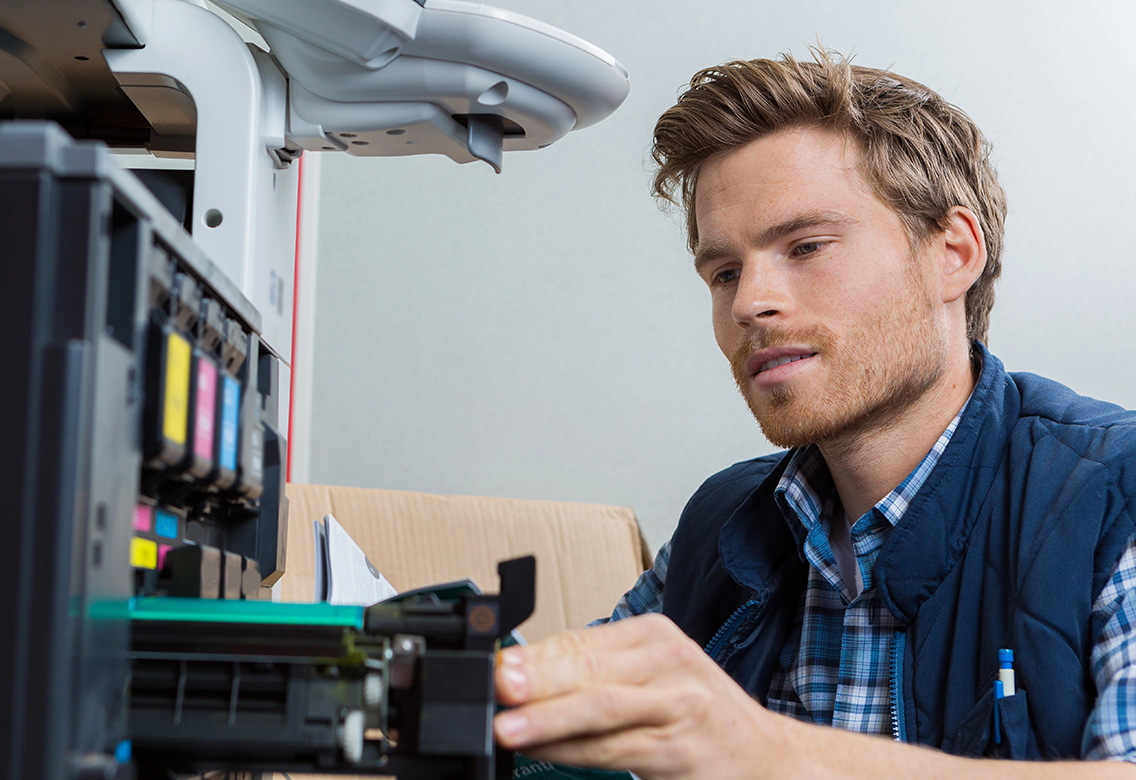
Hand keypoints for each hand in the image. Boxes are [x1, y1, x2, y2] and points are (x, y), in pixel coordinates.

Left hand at [492, 613, 788, 778]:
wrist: (769, 759)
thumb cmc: (702, 717)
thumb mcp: (657, 677)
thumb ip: (600, 672)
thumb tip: (525, 675)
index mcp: (656, 636)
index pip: (582, 641)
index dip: (534, 657)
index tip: (493, 665)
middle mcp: (669, 663)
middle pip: (589, 669)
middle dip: (536, 679)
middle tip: (496, 685)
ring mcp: (678, 706)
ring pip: (600, 708)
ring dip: (548, 719)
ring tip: (509, 726)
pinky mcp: (678, 750)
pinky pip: (616, 750)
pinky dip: (575, 752)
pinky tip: (547, 752)